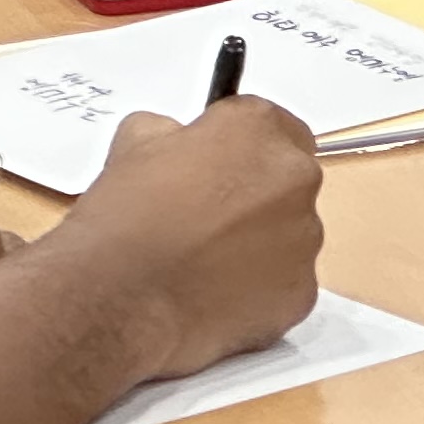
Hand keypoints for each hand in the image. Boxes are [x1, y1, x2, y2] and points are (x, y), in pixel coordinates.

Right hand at [66, 99, 322, 385]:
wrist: (119, 298)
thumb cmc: (126, 218)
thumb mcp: (134, 143)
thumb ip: (172, 132)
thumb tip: (180, 143)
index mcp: (259, 129)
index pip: (271, 124)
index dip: (241, 147)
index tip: (218, 167)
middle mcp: (294, 178)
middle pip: (287, 178)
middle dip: (255, 193)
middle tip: (209, 217)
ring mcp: (304, 240)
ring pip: (291, 234)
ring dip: (260, 242)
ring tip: (206, 262)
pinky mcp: (302, 294)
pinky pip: (286, 284)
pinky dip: (259, 289)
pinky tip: (215, 294)